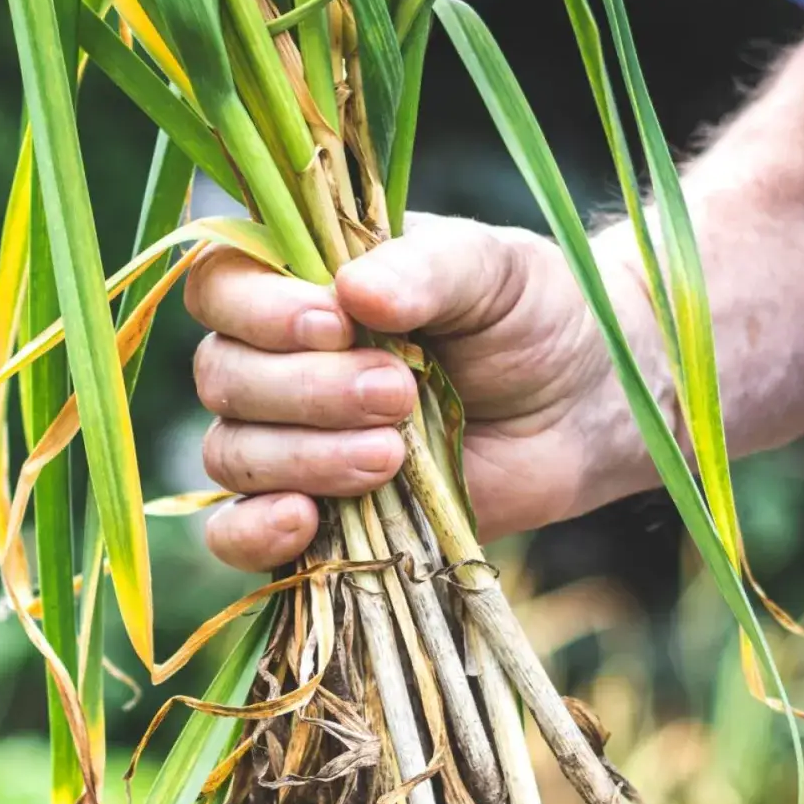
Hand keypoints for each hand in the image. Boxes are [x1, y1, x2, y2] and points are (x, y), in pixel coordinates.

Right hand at [186, 213, 649, 569]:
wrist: (582, 410)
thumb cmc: (531, 319)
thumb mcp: (495, 270)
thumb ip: (429, 267)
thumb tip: (356, 291)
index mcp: (301, 282)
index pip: (221, 286)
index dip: (258, 310)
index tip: (335, 324)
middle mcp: (277, 362)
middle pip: (222, 377)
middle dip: (306, 391)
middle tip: (399, 393)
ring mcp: (288, 442)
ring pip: (232, 454)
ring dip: (303, 458)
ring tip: (392, 454)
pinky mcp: (313, 516)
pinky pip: (236, 535)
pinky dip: (255, 533)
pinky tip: (306, 521)